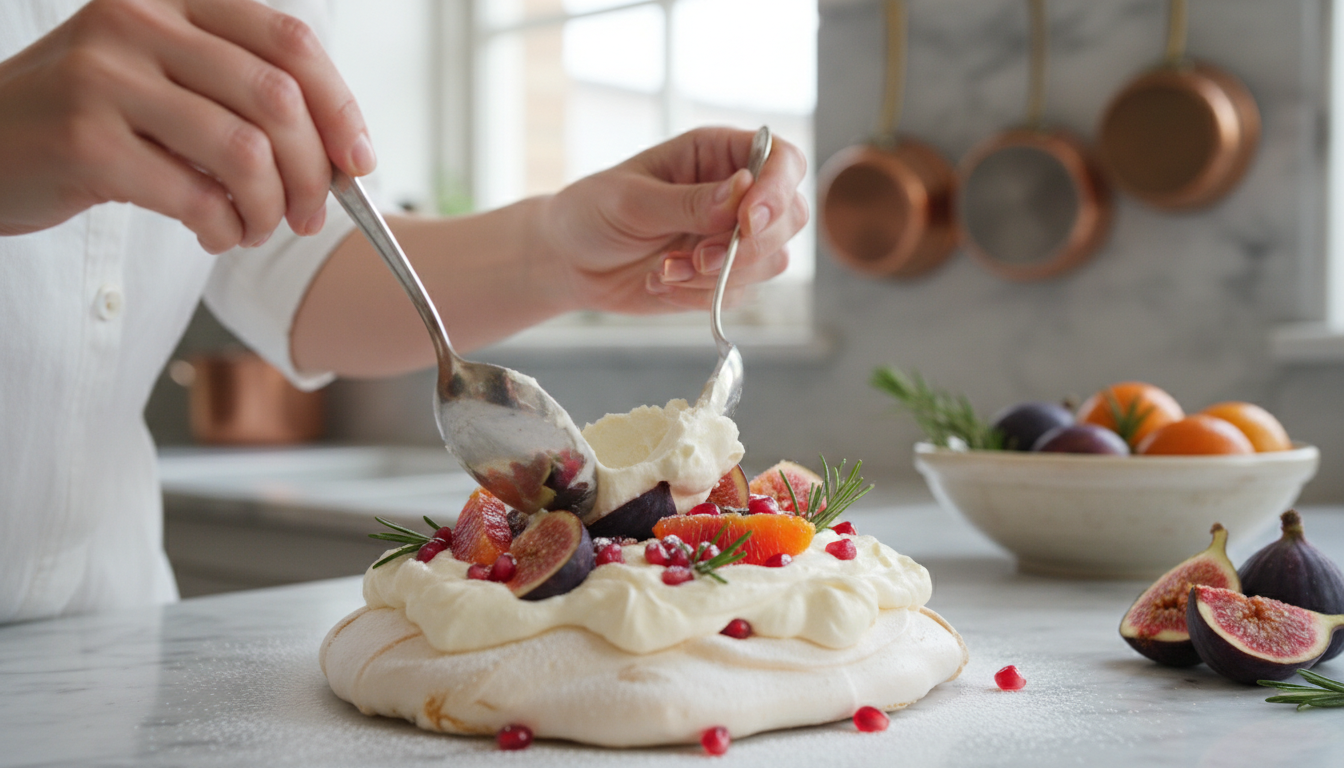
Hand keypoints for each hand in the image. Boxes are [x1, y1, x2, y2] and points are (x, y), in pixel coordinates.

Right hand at [0, 0, 372, 251]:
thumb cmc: (97, 119)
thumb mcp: (168, 79)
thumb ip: (243, 95)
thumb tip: (344, 156)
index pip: (290, 42)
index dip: (340, 107)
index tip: (359, 163)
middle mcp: (138, 22)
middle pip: (278, 100)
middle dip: (312, 174)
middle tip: (308, 216)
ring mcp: (106, 77)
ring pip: (245, 152)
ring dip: (268, 208)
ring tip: (256, 228)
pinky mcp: (85, 140)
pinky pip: (195, 196)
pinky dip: (223, 229)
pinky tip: (215, 234)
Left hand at [543, 127, 808, 313]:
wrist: (570, 261)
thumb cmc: (593, 212)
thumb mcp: (631, 200)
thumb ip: (688, 201)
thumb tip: (742, 190)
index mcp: (718, 154)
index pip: (781, 160)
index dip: (777, 189)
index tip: (746, 221)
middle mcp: (737, 193)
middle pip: (791, 215)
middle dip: (749, 245)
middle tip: (698, 258)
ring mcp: (733, 237)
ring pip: (773, 259)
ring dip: (723, 275)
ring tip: (666, 271)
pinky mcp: (724, 277)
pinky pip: (741, 293)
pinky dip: (703, 296)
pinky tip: (661, 282)